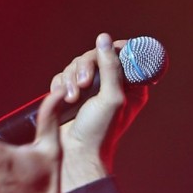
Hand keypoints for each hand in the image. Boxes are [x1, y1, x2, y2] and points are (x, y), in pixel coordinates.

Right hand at [51, 33, 147, 192]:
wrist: (75, 154)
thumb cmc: (100, 131)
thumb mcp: (112, 97)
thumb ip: (110, 67)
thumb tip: (104, 39)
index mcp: (131, 86)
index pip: (125, 55)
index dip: (115, 49)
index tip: (105, 52)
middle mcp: (112, 85)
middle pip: (97, 55)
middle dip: (86, 66)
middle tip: (83, 83)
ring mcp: (91, 89)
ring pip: (78, 64)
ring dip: (71, 78)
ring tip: (72, 98)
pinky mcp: (72, 93)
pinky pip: (64, 75)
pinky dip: (61, 84)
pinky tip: (64, 98)